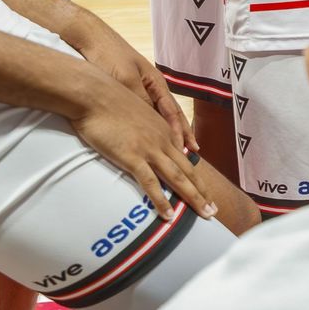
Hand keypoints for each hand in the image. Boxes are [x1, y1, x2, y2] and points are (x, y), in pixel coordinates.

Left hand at [60, 8, 195, 152]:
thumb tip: (153, 123)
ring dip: (168, 132)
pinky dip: (152, 126)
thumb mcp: (125, 80)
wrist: (89, 38)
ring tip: (178, 148)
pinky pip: (144, 113)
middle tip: (192, 152)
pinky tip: (151, 135)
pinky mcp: (126, 91)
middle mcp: (152, 87)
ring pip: (158, 115)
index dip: (179, 131)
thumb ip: (139, 100)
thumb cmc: (108, 56)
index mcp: (156, 83)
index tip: (186, 149)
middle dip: (182, 134)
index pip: (172, 112)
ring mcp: (140, 89)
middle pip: (171, 115)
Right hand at [69, 63, 217, 222]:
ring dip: (193, 198)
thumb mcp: (134, 114)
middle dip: (203, 192)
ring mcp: (149, 149)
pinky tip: (169, 215)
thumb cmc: (107, 101)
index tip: (204, 191)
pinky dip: (161, 201)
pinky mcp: (132, 156)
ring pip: (178, 178)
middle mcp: (163, 140)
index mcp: (163, 130)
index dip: (195, 176)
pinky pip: (151, 183)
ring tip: (205, 215)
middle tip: (214, 210)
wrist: (94, 93)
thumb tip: (141, 139)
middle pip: (188, 171)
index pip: (184, 158)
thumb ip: (142, 128)